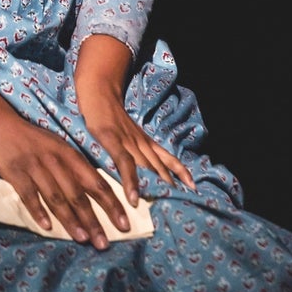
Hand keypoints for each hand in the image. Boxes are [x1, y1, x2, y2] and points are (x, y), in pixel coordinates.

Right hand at [0, 111, 133, 249]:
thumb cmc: (31, 139)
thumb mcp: (57, 147)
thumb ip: (73, 168)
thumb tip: (96, 193)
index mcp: (69, 154)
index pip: (96, 183)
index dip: (111, 204)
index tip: (124, 223)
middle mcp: (55, 160)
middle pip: (79, 194)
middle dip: (94, 220)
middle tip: (105, 243)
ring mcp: (35, 166)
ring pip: (57, 197)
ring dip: (71, 220)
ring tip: (83, 239)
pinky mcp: (15, 172)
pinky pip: (29, 195)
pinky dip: (38, 212)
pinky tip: (47, 227)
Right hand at [75, 35, 195, 206]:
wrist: (98, 89)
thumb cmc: (108, 114)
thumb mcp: (123, 133)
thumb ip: (129, 150)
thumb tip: (134, 171)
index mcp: (143, 140)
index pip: (167, 157)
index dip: (181, 171)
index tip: (193, 186)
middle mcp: (140, 142)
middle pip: (160, 165)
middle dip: (173, 183)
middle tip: (186, 199)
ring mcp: (127, 141)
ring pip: (147, 165)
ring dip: (157, 184)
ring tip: (166, 201)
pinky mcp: (112, 140)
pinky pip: (124, 163)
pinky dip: (130, 181)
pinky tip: (134, 198)